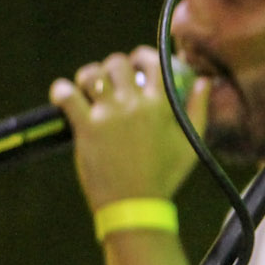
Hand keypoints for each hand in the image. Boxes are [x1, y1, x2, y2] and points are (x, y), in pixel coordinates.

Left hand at [49, 46, 206, 209]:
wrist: (135, 207)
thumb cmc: (165, 177)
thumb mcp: (191, 144)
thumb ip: (199, 109)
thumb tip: (203, 81)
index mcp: (161, 104)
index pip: (150, 62)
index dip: (139, 57)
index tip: (134, 64)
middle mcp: (134, 104)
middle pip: (116, 63)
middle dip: (112, 68)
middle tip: (109, 82)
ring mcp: (109, 115)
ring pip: (91, 74)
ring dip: (87, 77)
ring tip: (86, 88)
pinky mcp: (86, 128)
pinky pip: (67, 95)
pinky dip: (61, 91)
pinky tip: (63, 95)